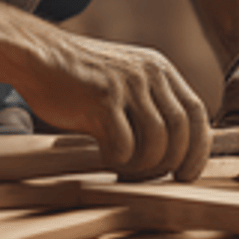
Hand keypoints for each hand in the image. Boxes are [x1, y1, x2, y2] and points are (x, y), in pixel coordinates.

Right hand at [16, 33, 211, 182]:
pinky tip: (105, 157)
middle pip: (181, 130)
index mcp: (160, 70)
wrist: (40, 58)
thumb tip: (176, 148)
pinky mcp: (103, 98)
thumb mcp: (127, 81)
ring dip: (143, 166)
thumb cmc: (80, 80)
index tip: (187, 174)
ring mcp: (127, 84)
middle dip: (172, 163)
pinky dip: (119, 160)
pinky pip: (124, 144)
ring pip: (156, 141)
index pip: (197, 113)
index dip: (198, 149)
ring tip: (126, 170)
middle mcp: (149, 74)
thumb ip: (151, 105)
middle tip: (155, 179)